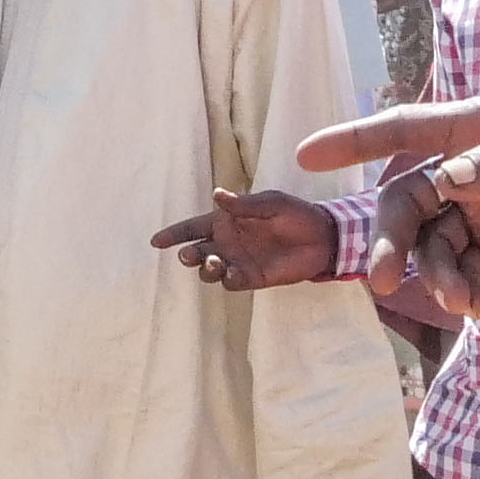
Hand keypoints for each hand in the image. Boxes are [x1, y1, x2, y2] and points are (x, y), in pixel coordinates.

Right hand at [150, 186, 339, 290]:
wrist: (323, 238)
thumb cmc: (296, 214)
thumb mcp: (272, 202)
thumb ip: (245, 204)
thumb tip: (217, 195)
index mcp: (226, 221)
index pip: (193, 227)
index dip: (174, 234)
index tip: (156, 241)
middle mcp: (227, 243)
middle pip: (196, 251)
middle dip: (188, 254)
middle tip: (189, 255)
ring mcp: (238, 261)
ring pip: (209, 270)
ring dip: (206, 268)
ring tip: (215, 263)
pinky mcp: (252, 278)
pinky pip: (231, 283)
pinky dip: (228, 280)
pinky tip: (233, 273)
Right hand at [299, 100, 479, 310]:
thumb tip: (449, 178)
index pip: (407, 127)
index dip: (355, 139)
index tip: (305, 156)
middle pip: (411, 201)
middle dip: (391, 239)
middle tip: (381, 280)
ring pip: (436, 243)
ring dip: (436, 273)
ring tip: (459, 301)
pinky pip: (468, 269)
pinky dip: (463, 288)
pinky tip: (476, 307)